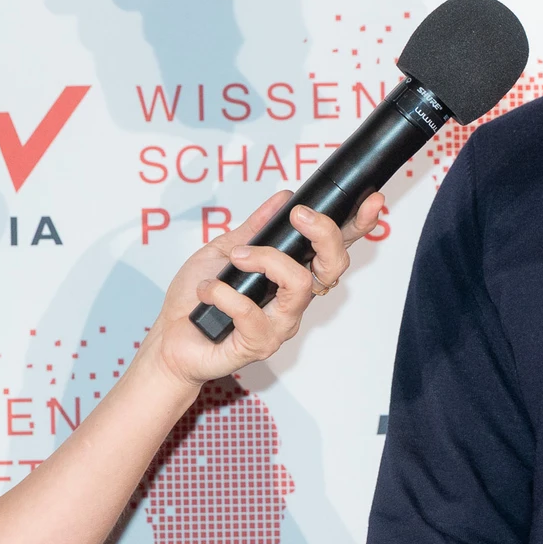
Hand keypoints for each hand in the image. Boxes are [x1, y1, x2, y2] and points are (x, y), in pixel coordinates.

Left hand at [145, 188, 385, 384]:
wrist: (170, 339)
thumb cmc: (196, 300)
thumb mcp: (225, 250)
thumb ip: (255, 228)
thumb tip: (283, 198)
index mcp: (290, 276)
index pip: (334, 251)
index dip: (358, 227)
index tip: (372, 201)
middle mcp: (294, 302)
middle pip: (334, 266)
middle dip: (323, 233)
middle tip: (298, 216)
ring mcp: (280, 325)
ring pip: (299, 284)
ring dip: (263, 260)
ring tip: (234, 260)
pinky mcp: (258, 345)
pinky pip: (253, 313)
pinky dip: (224, 293)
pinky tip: (207, 290)